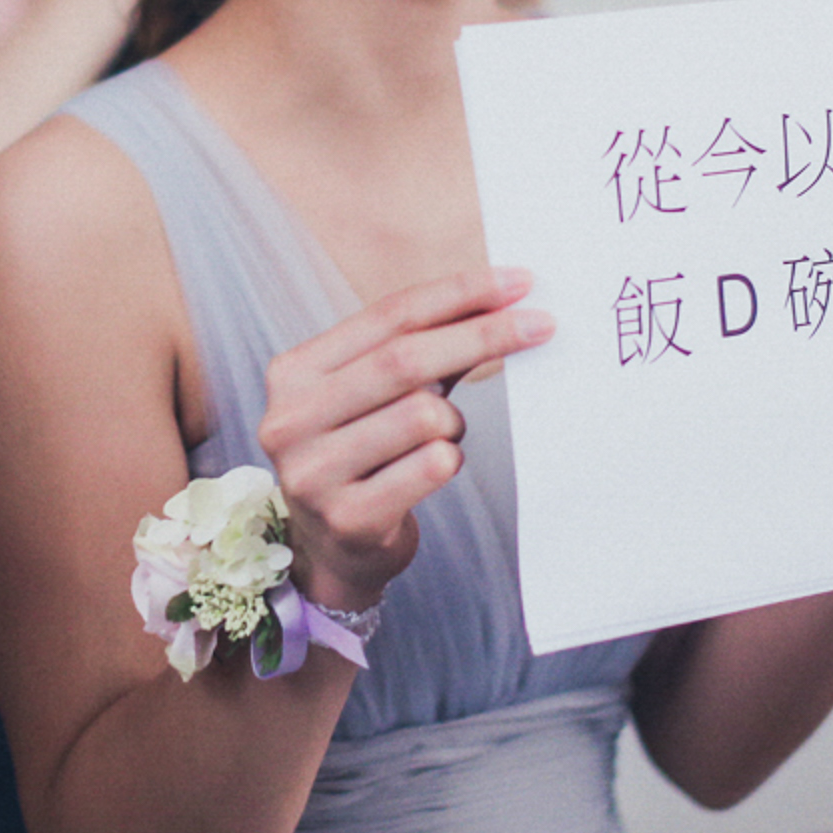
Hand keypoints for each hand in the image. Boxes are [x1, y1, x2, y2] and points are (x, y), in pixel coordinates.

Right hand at [255, 266, 552, 605]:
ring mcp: (312, 472)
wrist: (333, 549)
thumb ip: (422, 349)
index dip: (457, 294)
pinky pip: (430, 467)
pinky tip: (435, 467)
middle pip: (404, 359)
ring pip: (423, 415)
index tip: (518, 283)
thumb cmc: (365, 455)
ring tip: (441, 437)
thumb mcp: (376, 395)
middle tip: (541, 325)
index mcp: (295, 372)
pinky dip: (449, 459)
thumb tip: (500, 300)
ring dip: (454, 422)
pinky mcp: (346, 518)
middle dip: (482, 335)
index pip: (388, 315)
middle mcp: (291, 418)